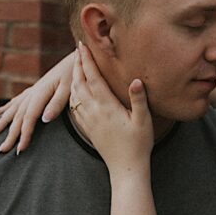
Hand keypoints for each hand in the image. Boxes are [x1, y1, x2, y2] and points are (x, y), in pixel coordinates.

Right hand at [0, 50, 74, 153]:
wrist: (78, 56)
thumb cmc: (75, 73)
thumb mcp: (70, 88)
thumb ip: (57, 103)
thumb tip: (43, 119)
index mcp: (40, 93)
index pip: (29, 118)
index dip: (24, 134)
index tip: (20, 149)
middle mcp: (33, 92)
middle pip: (18, 117)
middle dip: (9, 134)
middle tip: (1, 151)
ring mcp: (33, 90)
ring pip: (14, 109)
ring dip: (2, 122)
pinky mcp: (36, 88)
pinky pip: (17, 101)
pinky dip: (8, 108)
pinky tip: (0, 112)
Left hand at [70, 43, 153, 170]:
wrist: (125, 168)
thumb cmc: (139, 144)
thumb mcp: (143, 120)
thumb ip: (139, 100)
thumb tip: (136, 80)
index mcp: (106, 106)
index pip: (93, 77)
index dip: (87, 60)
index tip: (82, 46)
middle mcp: (93, 111)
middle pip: (79, 82)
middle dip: (78, 65)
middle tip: (77, 50)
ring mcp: (88, 120)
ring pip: (74, 94)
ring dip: (74, 78)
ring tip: (76, 66)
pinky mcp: (87, 128)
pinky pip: (73, 107)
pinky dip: (72, 94)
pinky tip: (74, 91)